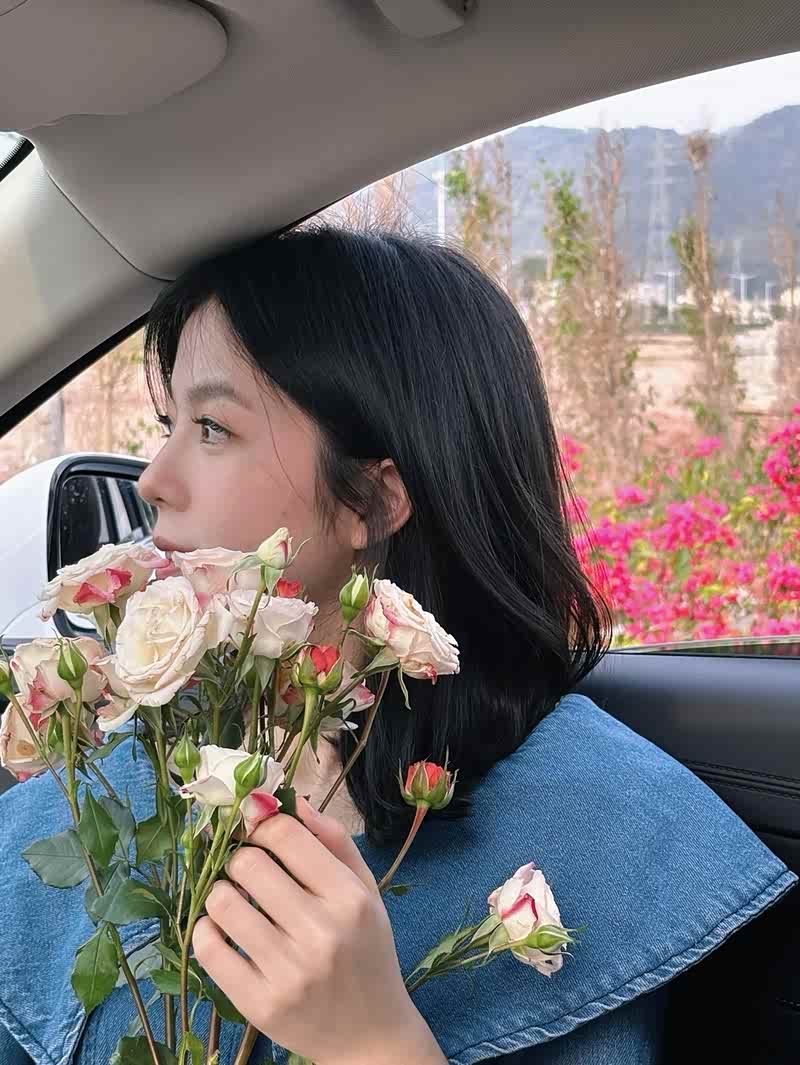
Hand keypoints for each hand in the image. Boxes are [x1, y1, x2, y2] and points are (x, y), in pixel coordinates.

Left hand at [193, 797, 446, 1064]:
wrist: (371, 1036)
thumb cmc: (367, 953)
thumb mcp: (366, 891)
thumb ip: (332, 841)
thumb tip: (289, 800)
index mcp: (350, 898)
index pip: (284, 835)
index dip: (261, 823)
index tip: (257, 829)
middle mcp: (321, 933)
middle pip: (248, 863)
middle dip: (241, 858)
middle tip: (248, 870)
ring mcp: (288, 972)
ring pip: (222, 902)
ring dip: (221, 892)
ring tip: (236, 900)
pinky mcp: (260, 1004)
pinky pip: (209, 948)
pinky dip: (206, 930)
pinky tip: (222, 929)